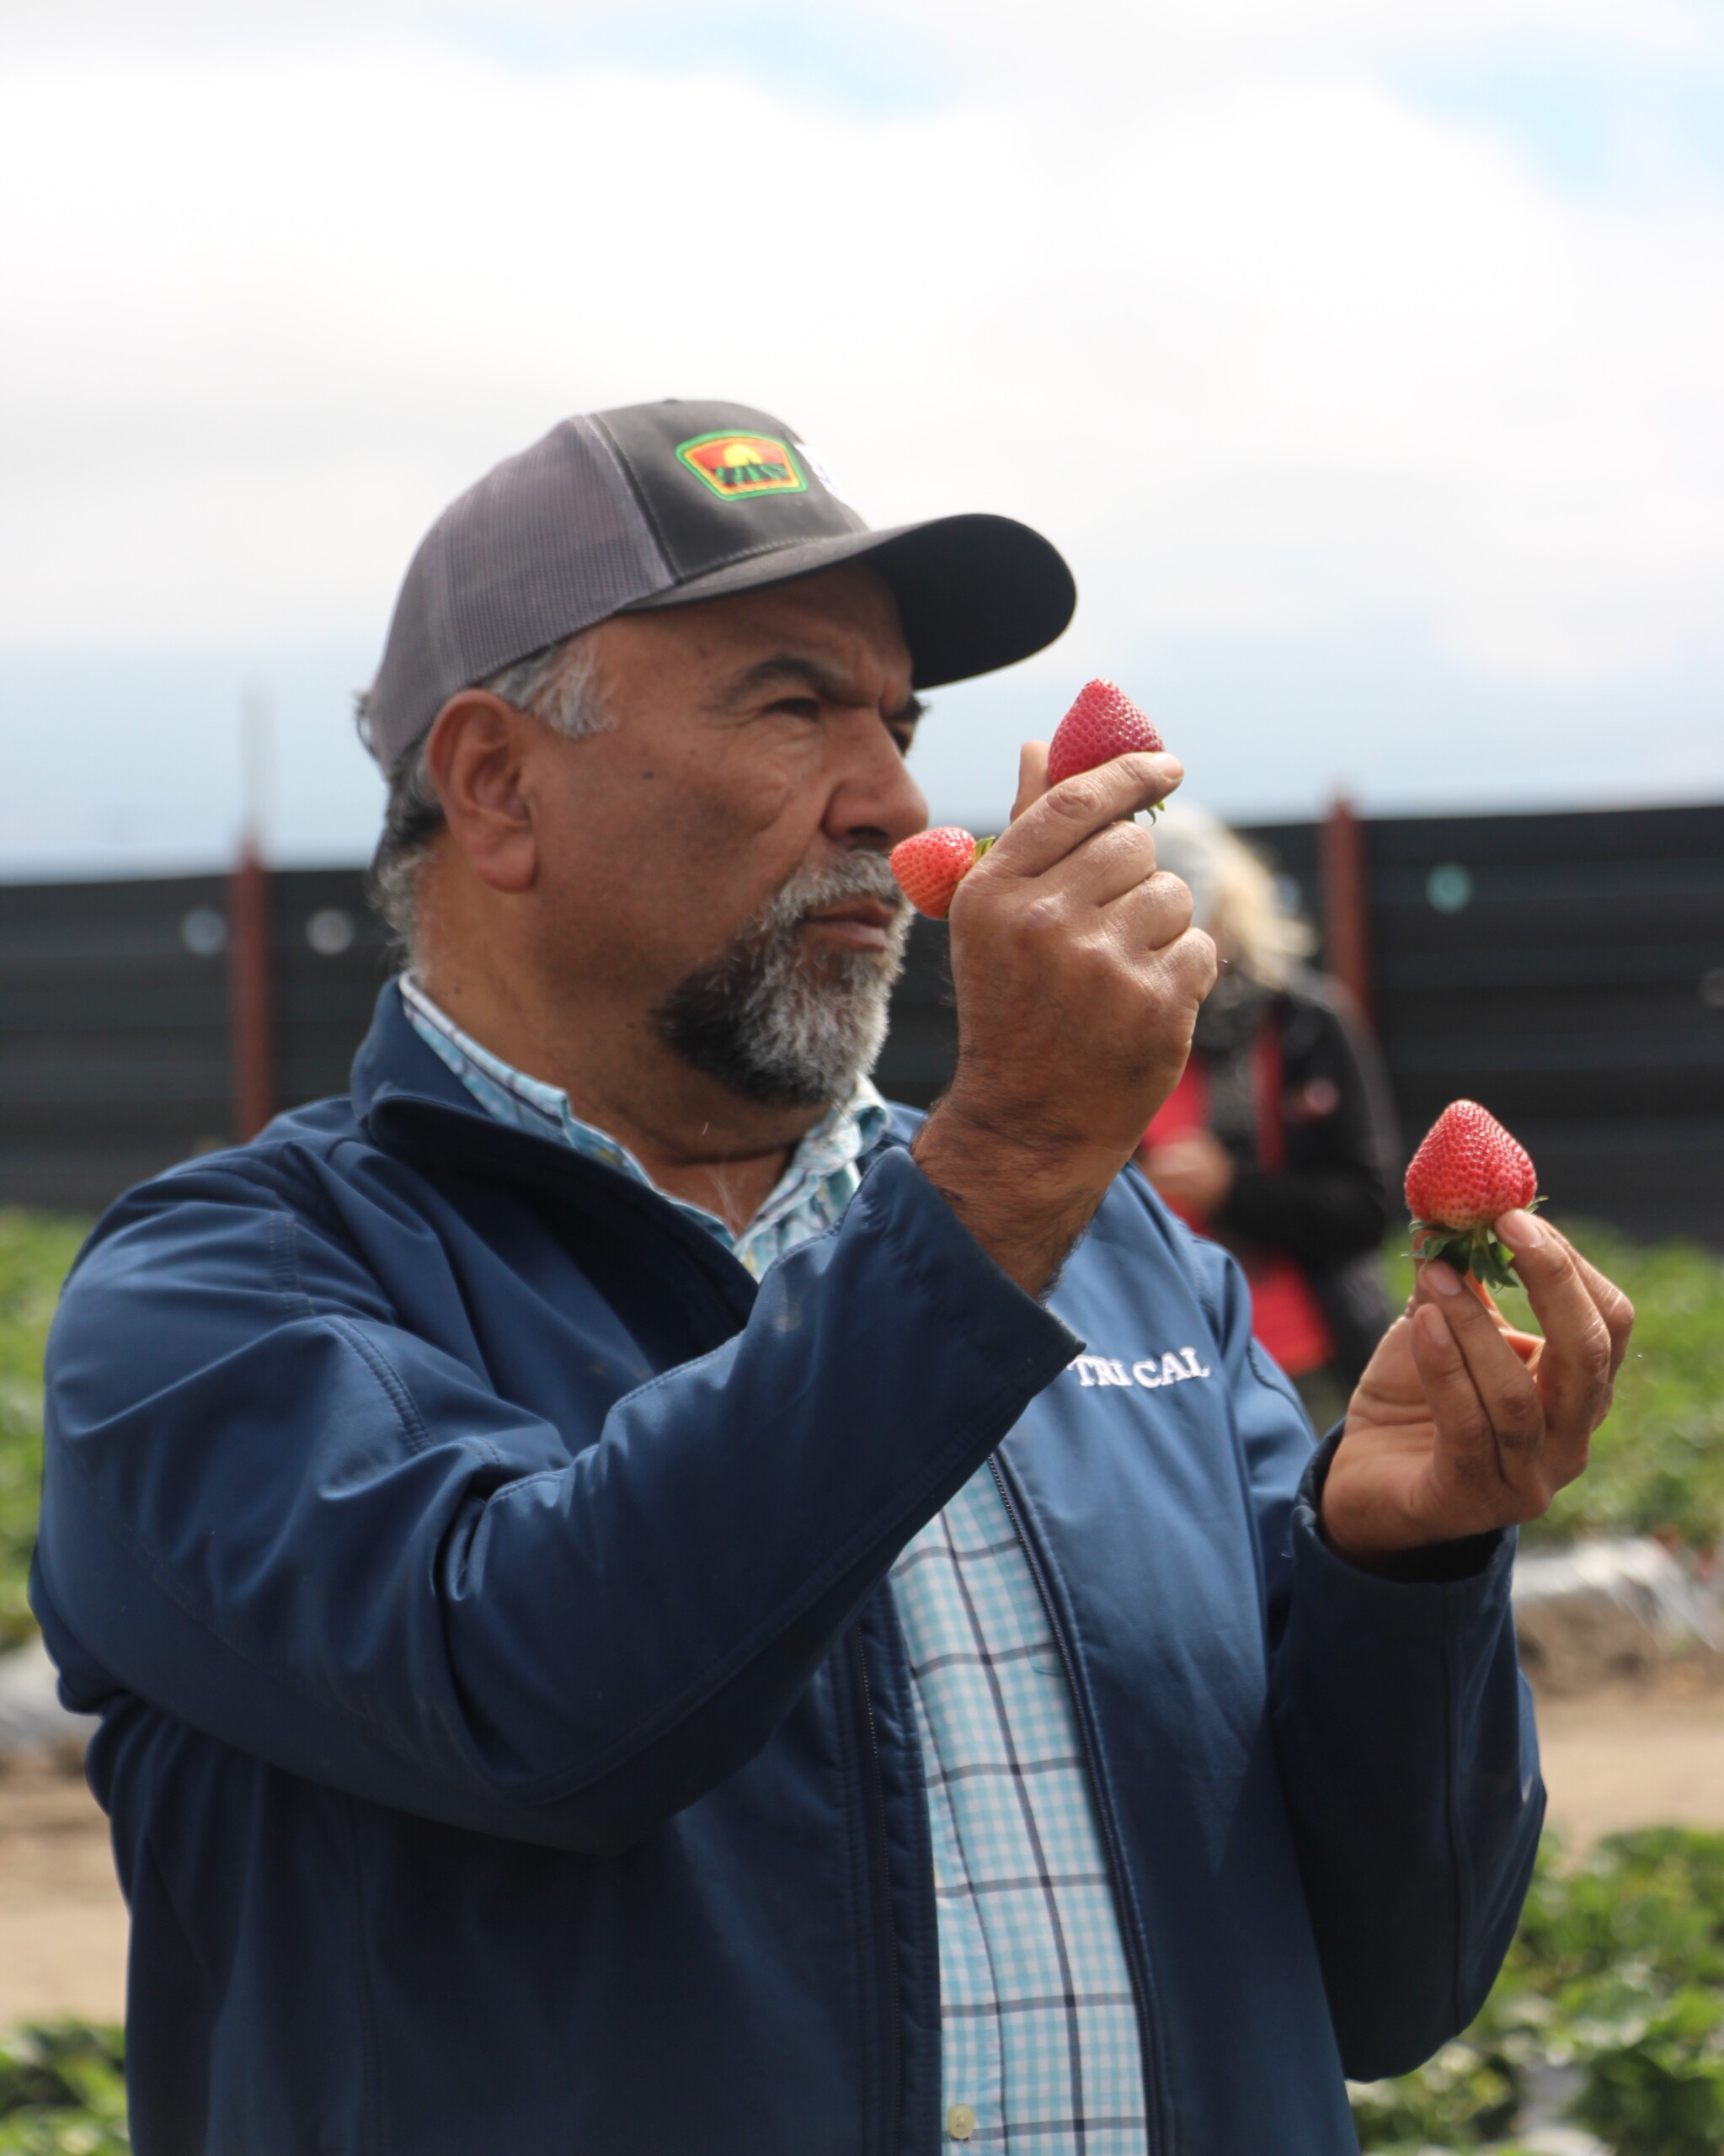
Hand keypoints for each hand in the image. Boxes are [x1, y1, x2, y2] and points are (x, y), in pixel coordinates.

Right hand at [913, 741, 1216, 1295]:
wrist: (1027, 1122)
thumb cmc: (1011, 1010)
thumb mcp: (993, 921)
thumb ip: (1023, 831)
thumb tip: (1039, 747)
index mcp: (994, 893)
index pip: (1077, 802)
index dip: (1131, 774)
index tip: (1168, 768)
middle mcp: (1044, 923)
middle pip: (1135, 848)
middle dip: (1133, 879)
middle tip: (1108, 927)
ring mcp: (1103, 966)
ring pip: (1174, 896)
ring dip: (1160, 928)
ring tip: (1119, 973)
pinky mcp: (1154, 1006)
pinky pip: (1200, 947)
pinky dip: (1183, 972)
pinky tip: (1142, 1003)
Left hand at [1319, 1211, 1633, 1568]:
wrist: (1367, 1484)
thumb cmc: (1416, 1402)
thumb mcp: (1441, 1330)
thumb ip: (1456, 1281)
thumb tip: (1446, 1212)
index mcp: (1577, 1392)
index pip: (1608, 1322)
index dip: (1567, 1264)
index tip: (1514, 1216)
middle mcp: (1569, 1439)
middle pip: (1589, 1356)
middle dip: (1552, 1282)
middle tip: (1506, 1227)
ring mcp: (1527, 1477)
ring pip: (1518, 1394)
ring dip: (1475, 1324)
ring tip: (1437, 1273)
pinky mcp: (1472, 1498)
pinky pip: (1467, 1426)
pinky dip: (1446, 1368)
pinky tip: (1424, 1323)